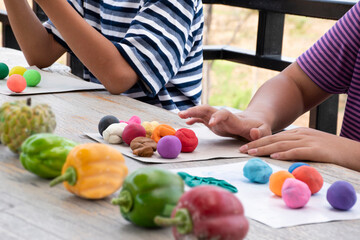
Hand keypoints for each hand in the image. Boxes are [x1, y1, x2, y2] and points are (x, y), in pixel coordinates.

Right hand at [178, 105, 271, 140]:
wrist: (255, 122)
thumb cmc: (261, 128)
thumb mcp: (265, 131)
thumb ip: (261, 133)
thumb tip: (254, 132)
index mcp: (235, 119)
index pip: (224, 114)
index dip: (217, 117)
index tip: (210, 123)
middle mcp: (224, 117)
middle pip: (209, 110)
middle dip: (196, 110)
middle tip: (183, 114)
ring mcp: (218, 119)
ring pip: (203, 113)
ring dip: (191, 113)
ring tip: (179, 115)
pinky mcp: (215, 123)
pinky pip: (202, 119)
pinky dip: (194, 119)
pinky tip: (186, 122)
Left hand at [240, 127, 359, 170]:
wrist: (354, 151)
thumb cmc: (331, 151)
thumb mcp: (311, 145)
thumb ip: (295, 147)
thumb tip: (279, 153)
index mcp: (298, 133)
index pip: (273, 137)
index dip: (258, 142)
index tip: (244, 147)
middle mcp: (301, 134)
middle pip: (274, 138)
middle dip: (256, 144)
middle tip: (241, 150)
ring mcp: (309, 141)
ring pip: (282, 143)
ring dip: (265, 148)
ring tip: (251, 153)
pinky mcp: (318, 149)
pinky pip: (299, 151)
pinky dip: (286, 153)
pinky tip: (275, 155)